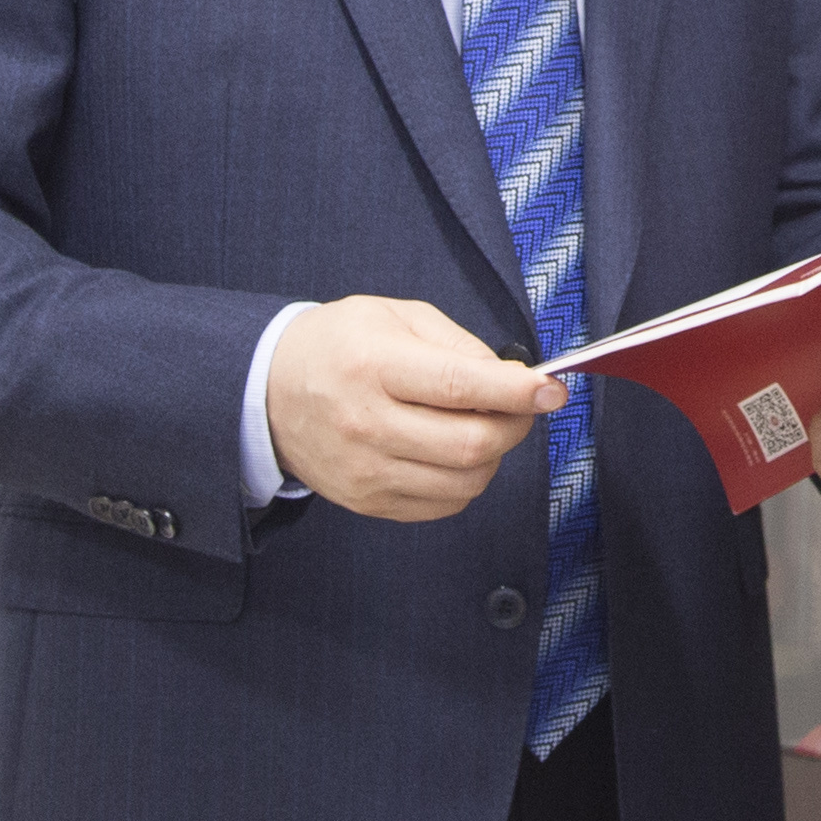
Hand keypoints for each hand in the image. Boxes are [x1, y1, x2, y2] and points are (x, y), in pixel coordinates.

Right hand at [268, 295, 561, 520]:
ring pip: (465, 481)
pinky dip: (467, 480)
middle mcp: (367, 424)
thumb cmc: (337, 345)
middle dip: (515, 425)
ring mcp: (366, 471)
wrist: (267, 393)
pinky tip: (453, 451)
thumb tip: (513, 377)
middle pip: (471, 444)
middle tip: (521, 406)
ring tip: (482, 424)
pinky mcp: (368, 501)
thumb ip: (458, 344)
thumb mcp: (394, 316)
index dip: (517, 391)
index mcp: (374, 366)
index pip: (460, 386)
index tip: (552, 389)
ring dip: (494, 455)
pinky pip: (444, 504)